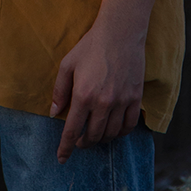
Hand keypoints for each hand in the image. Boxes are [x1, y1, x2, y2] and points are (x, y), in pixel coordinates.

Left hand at [49, 18, 144, 162]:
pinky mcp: (135, 98)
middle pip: (93, 136)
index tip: (62, 158)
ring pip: (111, 134)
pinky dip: (120, 133)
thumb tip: (54, 114)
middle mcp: (103, 102)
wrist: (120, 31)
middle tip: (80, 142)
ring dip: (101, 139)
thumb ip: (59, 91)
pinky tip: (114, 129)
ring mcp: (121, 101)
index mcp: (83, 95)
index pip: (72, 131)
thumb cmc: (91, 46)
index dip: (66, 148)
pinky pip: (129, 126)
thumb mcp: (68, 64)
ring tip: (95, 135)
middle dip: (84, 144)